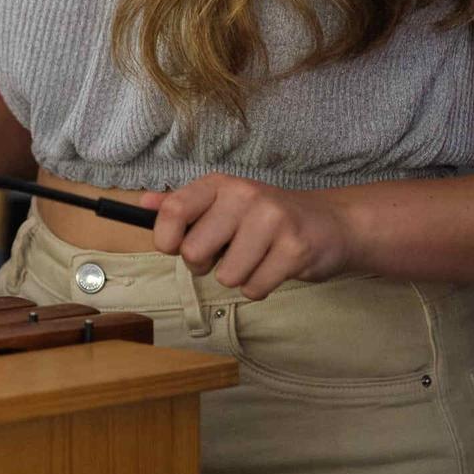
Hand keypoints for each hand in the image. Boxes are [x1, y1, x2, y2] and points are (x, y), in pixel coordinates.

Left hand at [142, 174, 356, 299]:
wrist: (330, 223)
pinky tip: (273, 268)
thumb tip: (143, 203)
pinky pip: (254, 289)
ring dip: (237, 278)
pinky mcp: (295, 249)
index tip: (172, 248)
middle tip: (227, 254)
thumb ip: (183, 205)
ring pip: (226, 277)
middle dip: (205, 265)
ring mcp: (272, 221)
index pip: (174, 210)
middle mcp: (244, 196)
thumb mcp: (223, 203)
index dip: (165, 238)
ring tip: (256, 258)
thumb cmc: (266, 218)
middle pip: (194, 253)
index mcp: (221, 184)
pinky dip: (259, 288)